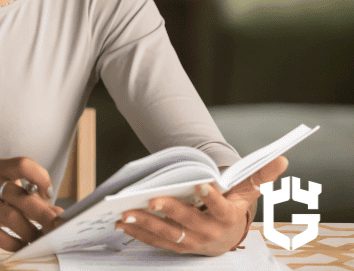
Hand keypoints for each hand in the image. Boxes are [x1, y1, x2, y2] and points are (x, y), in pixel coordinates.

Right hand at [0, 157, 63, 251]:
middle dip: (42, 213)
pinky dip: (14, 242)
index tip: (48, 193)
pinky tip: (22, 244)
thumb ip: (32, 195)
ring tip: (39, 237)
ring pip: (10, 217)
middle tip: (56, 225)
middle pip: (20, 196)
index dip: (40, 177)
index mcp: (0, 168)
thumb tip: (56, 213)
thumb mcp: (9, 185)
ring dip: (29, 230)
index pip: (22, 165)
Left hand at [114, 156, 287, 255]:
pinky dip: (138, 233)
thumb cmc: (233, 207)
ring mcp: (190, 242)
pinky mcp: (175, 246)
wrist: (225, 237)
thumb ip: (259, 175)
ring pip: (167, 235)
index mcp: (227, 217)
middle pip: (188, 223)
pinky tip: (122, 223)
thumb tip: (282, 158)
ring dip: (145, 225)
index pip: (222, 208)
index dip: (213, 197)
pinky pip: (155, 241)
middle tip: (151, 200)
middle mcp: (209, 233)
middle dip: (169, 212)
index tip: (203, 184)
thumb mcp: (246, 191)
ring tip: (126, 213)